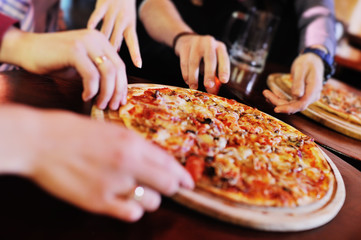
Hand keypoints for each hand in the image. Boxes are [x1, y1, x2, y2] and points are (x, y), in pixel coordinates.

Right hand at [1, 105, 193, 221]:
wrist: (42, 141)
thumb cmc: (75, 132)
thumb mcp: (111, 131)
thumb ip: (135, 147)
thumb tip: (156, 161)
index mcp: (132, 143)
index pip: (169, 163)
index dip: (182, 176)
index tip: (188, 183)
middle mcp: (128, 163)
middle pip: (168, 184)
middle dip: (172, 188)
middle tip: (168, 189)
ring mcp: (114, 183)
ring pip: (152, 202)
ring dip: (150, 198)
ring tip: (136, 191)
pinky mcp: (98, 201)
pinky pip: (131, 213)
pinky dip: (133, 209)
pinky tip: (124, 202)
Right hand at [5, 28, 126, 109]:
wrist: (27, 49)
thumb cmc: (55, 60)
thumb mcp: (83, 65)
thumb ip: (99, 73)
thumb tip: (116, 94)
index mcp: (101, 41)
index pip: (120, 66)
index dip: (122, 86)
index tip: (120, 101)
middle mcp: (96, 38)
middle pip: (117, 69)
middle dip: (117, 92)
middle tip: (112, 106)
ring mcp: (85, 42)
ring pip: (108, 72)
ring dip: (106, 93)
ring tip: (99, 104)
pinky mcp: (74, 50)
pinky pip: (91, 75)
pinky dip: (91, 89)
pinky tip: (85, 97)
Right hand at [88, 0, 141, 67]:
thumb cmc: (123, 7)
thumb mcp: (127, 21)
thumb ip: (120, 35)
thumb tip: (116, 51)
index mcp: (130, 25)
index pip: (134, 42)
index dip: (136, 54)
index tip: (139, 65)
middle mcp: (123, 19)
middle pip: (117, 39)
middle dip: (112, 52)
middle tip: (108, 65)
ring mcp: (113, 11)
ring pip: (106, 29)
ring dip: (102, 41)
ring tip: (96, 53)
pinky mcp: (103, 4)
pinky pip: (98, 15)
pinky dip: (94, 22)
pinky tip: (90, 30)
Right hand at [174, 34, 229, 93]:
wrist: (188, 40)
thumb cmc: (204, 55)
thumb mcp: (212, 62)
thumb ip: (214, 76)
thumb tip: (213, 92)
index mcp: (220, 47)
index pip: (224, 59)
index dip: (224, 70)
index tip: (224, 81)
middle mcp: (209, 42)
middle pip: (210, 59)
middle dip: (209, 74)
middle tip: (208, 86)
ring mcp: (196, 42)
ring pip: (194, 62)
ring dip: (194, 77)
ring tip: (194, 87)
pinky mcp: (185, 46)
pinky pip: (184, 62)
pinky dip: (185, 73)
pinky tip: (187, 81)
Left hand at [263, 53, 323, 113]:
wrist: (312, 61)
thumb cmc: (307, 62)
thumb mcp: (301, 69)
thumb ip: (299, 82)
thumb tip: (296, 95)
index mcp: (313, 90)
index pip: (301, 105)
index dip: (288, 108)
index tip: (276, 109)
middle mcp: (310, 97)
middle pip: (294, 106)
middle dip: (278, 102)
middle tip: (265, 93)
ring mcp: (305, 97)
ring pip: (290, 105)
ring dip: (277, 101)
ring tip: (266, 93)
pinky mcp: (300, 97)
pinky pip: (289, 101)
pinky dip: (279, 99)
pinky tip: (270, 96)